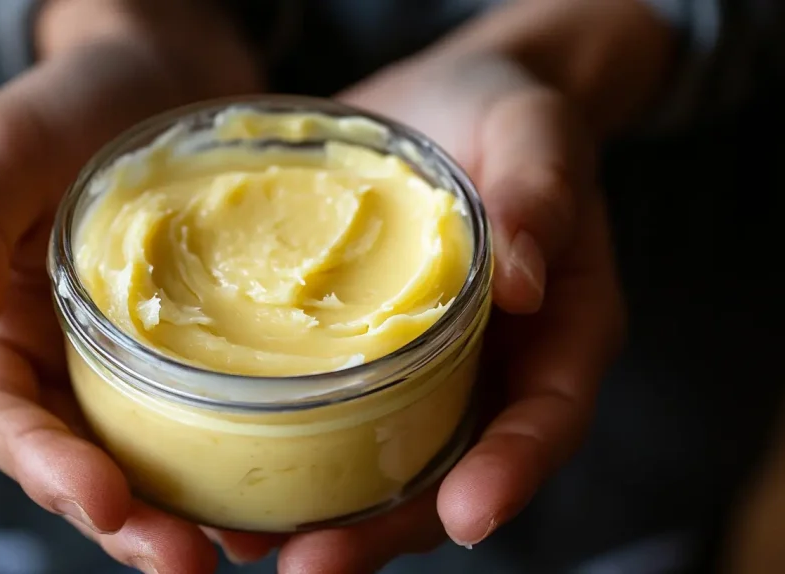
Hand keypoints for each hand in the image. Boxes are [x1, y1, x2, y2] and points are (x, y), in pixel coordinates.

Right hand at [0, 2, 259, 570]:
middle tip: (182, 559)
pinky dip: (229, 464)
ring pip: (141, 460)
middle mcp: (54, 361)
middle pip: (74, 461)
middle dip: (122, 520)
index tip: (100, 497)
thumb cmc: (69, 102)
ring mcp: (123, 363)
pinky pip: (202, 420)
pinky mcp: (188, 353)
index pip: (0, 417)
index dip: (42, 467)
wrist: (160, 76)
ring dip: (180, 514)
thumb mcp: (4, 141)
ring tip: (238, 548)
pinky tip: (276, 494)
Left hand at [253, 52, 625, 572]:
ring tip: (249, 544)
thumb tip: (523, 278)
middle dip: (389, 528)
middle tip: (316, 565)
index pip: (546, 419)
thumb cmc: (509, 114)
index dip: (511, 474)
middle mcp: (493, 372)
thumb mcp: (536, 132)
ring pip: (386, 466)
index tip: (465, 517)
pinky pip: (333, 418)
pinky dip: (287, 456)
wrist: (446, 104)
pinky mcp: (365, 356)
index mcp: (558, 333)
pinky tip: (227, 479)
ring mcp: (427, 373)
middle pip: (453, 472)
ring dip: (325, 515)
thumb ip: (542, 192)